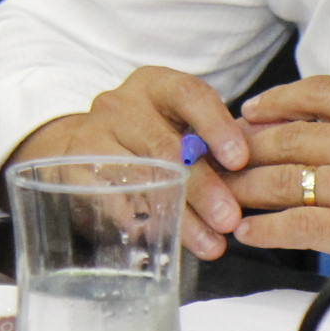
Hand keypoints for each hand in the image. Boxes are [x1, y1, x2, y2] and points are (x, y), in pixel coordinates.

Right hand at [3, 66, 252, 258]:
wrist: (79, 149)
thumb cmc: (146, 139)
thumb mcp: (176, 128)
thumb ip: (211, 147)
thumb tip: (258, 181)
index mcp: (155, 86)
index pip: (189, 94)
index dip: (216, 126)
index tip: (239, 160)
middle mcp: (121, 105)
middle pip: (165, 145)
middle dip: (202, 187)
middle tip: (230, 219)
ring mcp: (93, 136)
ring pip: (140, 178)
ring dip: (180, 216)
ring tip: (211, 244)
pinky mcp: (70, 170)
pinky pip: (109, 201)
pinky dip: (141, 225)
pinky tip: (165, 243)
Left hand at [224, 75, 329, 304]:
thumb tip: (317, 124)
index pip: (317, 92)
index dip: (275, 100)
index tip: (251, 110)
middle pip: (288, 136)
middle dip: (246, 146)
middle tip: (222, 156)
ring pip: (282, 179)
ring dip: (244, 187)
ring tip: (224, 195)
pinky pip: (295, 226)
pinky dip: (264, 228)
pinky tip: (248, 231)